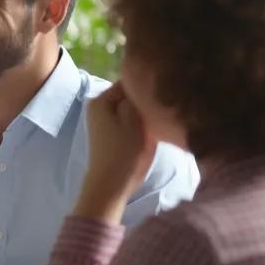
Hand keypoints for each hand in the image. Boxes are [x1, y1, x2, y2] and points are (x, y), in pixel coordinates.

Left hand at [77, 82, 156, 223]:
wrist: (113, 184)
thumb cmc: (125, 151)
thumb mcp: (135, 117)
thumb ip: (137, 96)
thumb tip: (143, 81)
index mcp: (101, 99)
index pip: (131, 81)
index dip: (149, 87)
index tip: (164, 96)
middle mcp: (100, 106)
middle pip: (132, 95)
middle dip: (147, 102)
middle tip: (163, 110)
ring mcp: (106, 121)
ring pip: (135, 109)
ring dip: (147, 115)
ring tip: (158, 122)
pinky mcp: (114, 134)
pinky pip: (133, 121)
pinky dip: (142, 125)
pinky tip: (151, 133)